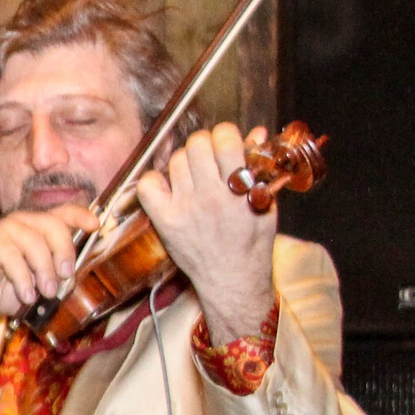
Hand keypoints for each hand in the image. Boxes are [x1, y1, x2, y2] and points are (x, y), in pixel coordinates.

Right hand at [0, 203, 101, 336]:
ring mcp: (3, 230)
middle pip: (52, 225)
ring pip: (33, 242)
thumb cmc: (10, 288)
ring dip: (43, 270)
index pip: (64, 213)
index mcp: (39, 228)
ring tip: (46, 292)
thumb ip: (59, 274)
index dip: (81, 216)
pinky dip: (22, 278)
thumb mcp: (41, 281)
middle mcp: (22, 223)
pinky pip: (11, 256)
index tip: (95, 226)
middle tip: (65, 276)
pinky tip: (26, 294)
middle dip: (64, 251)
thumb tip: (74, 277)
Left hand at [132, 121, 276, 342]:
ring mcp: (184, 208)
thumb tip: (256, 133)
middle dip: (204, 144)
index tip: (227, 142)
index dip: (225, 134)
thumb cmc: (252, 244)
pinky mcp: (165, 221)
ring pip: (175, 160)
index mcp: (239, 189)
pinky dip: (155, 181)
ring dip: (184, 161)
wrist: (232, 281)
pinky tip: (169, 188)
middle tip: (208, 157)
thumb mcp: (266, 203)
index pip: (225, 138)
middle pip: (197, 144)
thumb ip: (261, 167)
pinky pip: (148, 185)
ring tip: (193, 175)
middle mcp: (210, 196)